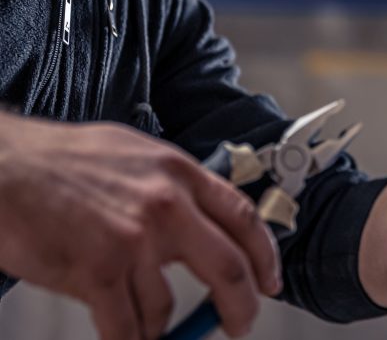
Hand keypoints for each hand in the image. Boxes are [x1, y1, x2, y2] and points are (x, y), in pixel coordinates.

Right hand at [0, 113, 280, 338]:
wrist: (4, 167)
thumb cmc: (62, 161)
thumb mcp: (135, 156)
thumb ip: (172, 189)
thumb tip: (198, 226)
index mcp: (179, 172)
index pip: (243, 217)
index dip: (265, 255)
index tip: (269, 281)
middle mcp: (166, 205)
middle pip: (228, 267)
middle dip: (240, 306)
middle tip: (240, 324)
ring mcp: (134, 239)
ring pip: (165, 307)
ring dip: (157, 326)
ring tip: (142, 323)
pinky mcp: (98, 271)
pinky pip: (127, 327)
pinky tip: (125, 336)